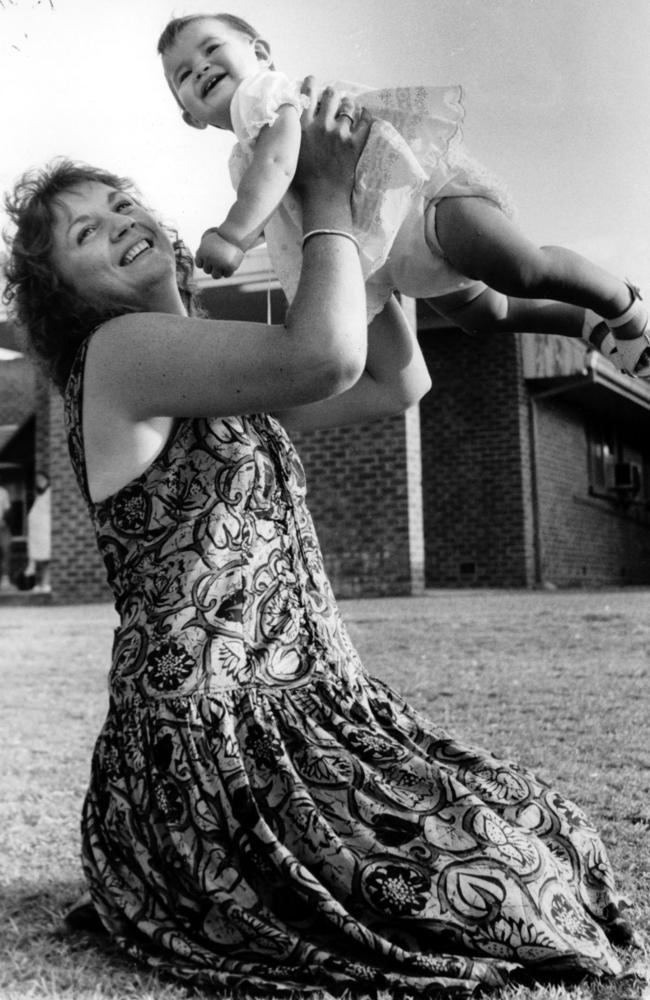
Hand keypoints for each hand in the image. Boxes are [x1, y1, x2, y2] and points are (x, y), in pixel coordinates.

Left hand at [195, 228, 244, 278]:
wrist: (235, 235)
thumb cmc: (220, 236)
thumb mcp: (208, 238)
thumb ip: (202, 247)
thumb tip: (198, 255)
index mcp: (202, 252)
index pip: (199, 265)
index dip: (204, 263)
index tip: (210, 258)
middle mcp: (209, 259)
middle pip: (207, 271)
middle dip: (212, 267)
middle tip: (218, 260)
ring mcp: (219, 264)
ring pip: (216, 276)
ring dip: (219, 272)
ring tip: (223, 266)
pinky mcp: (229, 267)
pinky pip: (226, 275)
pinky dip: (228, 272)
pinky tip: (230, 265)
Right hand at [293, 77, 371, 199]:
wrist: (322, 196)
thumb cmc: (301, 179)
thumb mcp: (288, 152)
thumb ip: (287, 133)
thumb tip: (284, 120)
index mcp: (303, 126)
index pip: (307, 93)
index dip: (310, 84)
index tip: (312, 82)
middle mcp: (321, 124)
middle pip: (330, 94)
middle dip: (331, 94)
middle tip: (332, 97)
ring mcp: (339, 132)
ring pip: (348, 105)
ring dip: (348, 104)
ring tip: (348, 106)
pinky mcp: (354, 143)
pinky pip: (365, 121)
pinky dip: (366, 115)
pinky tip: (364, 113)